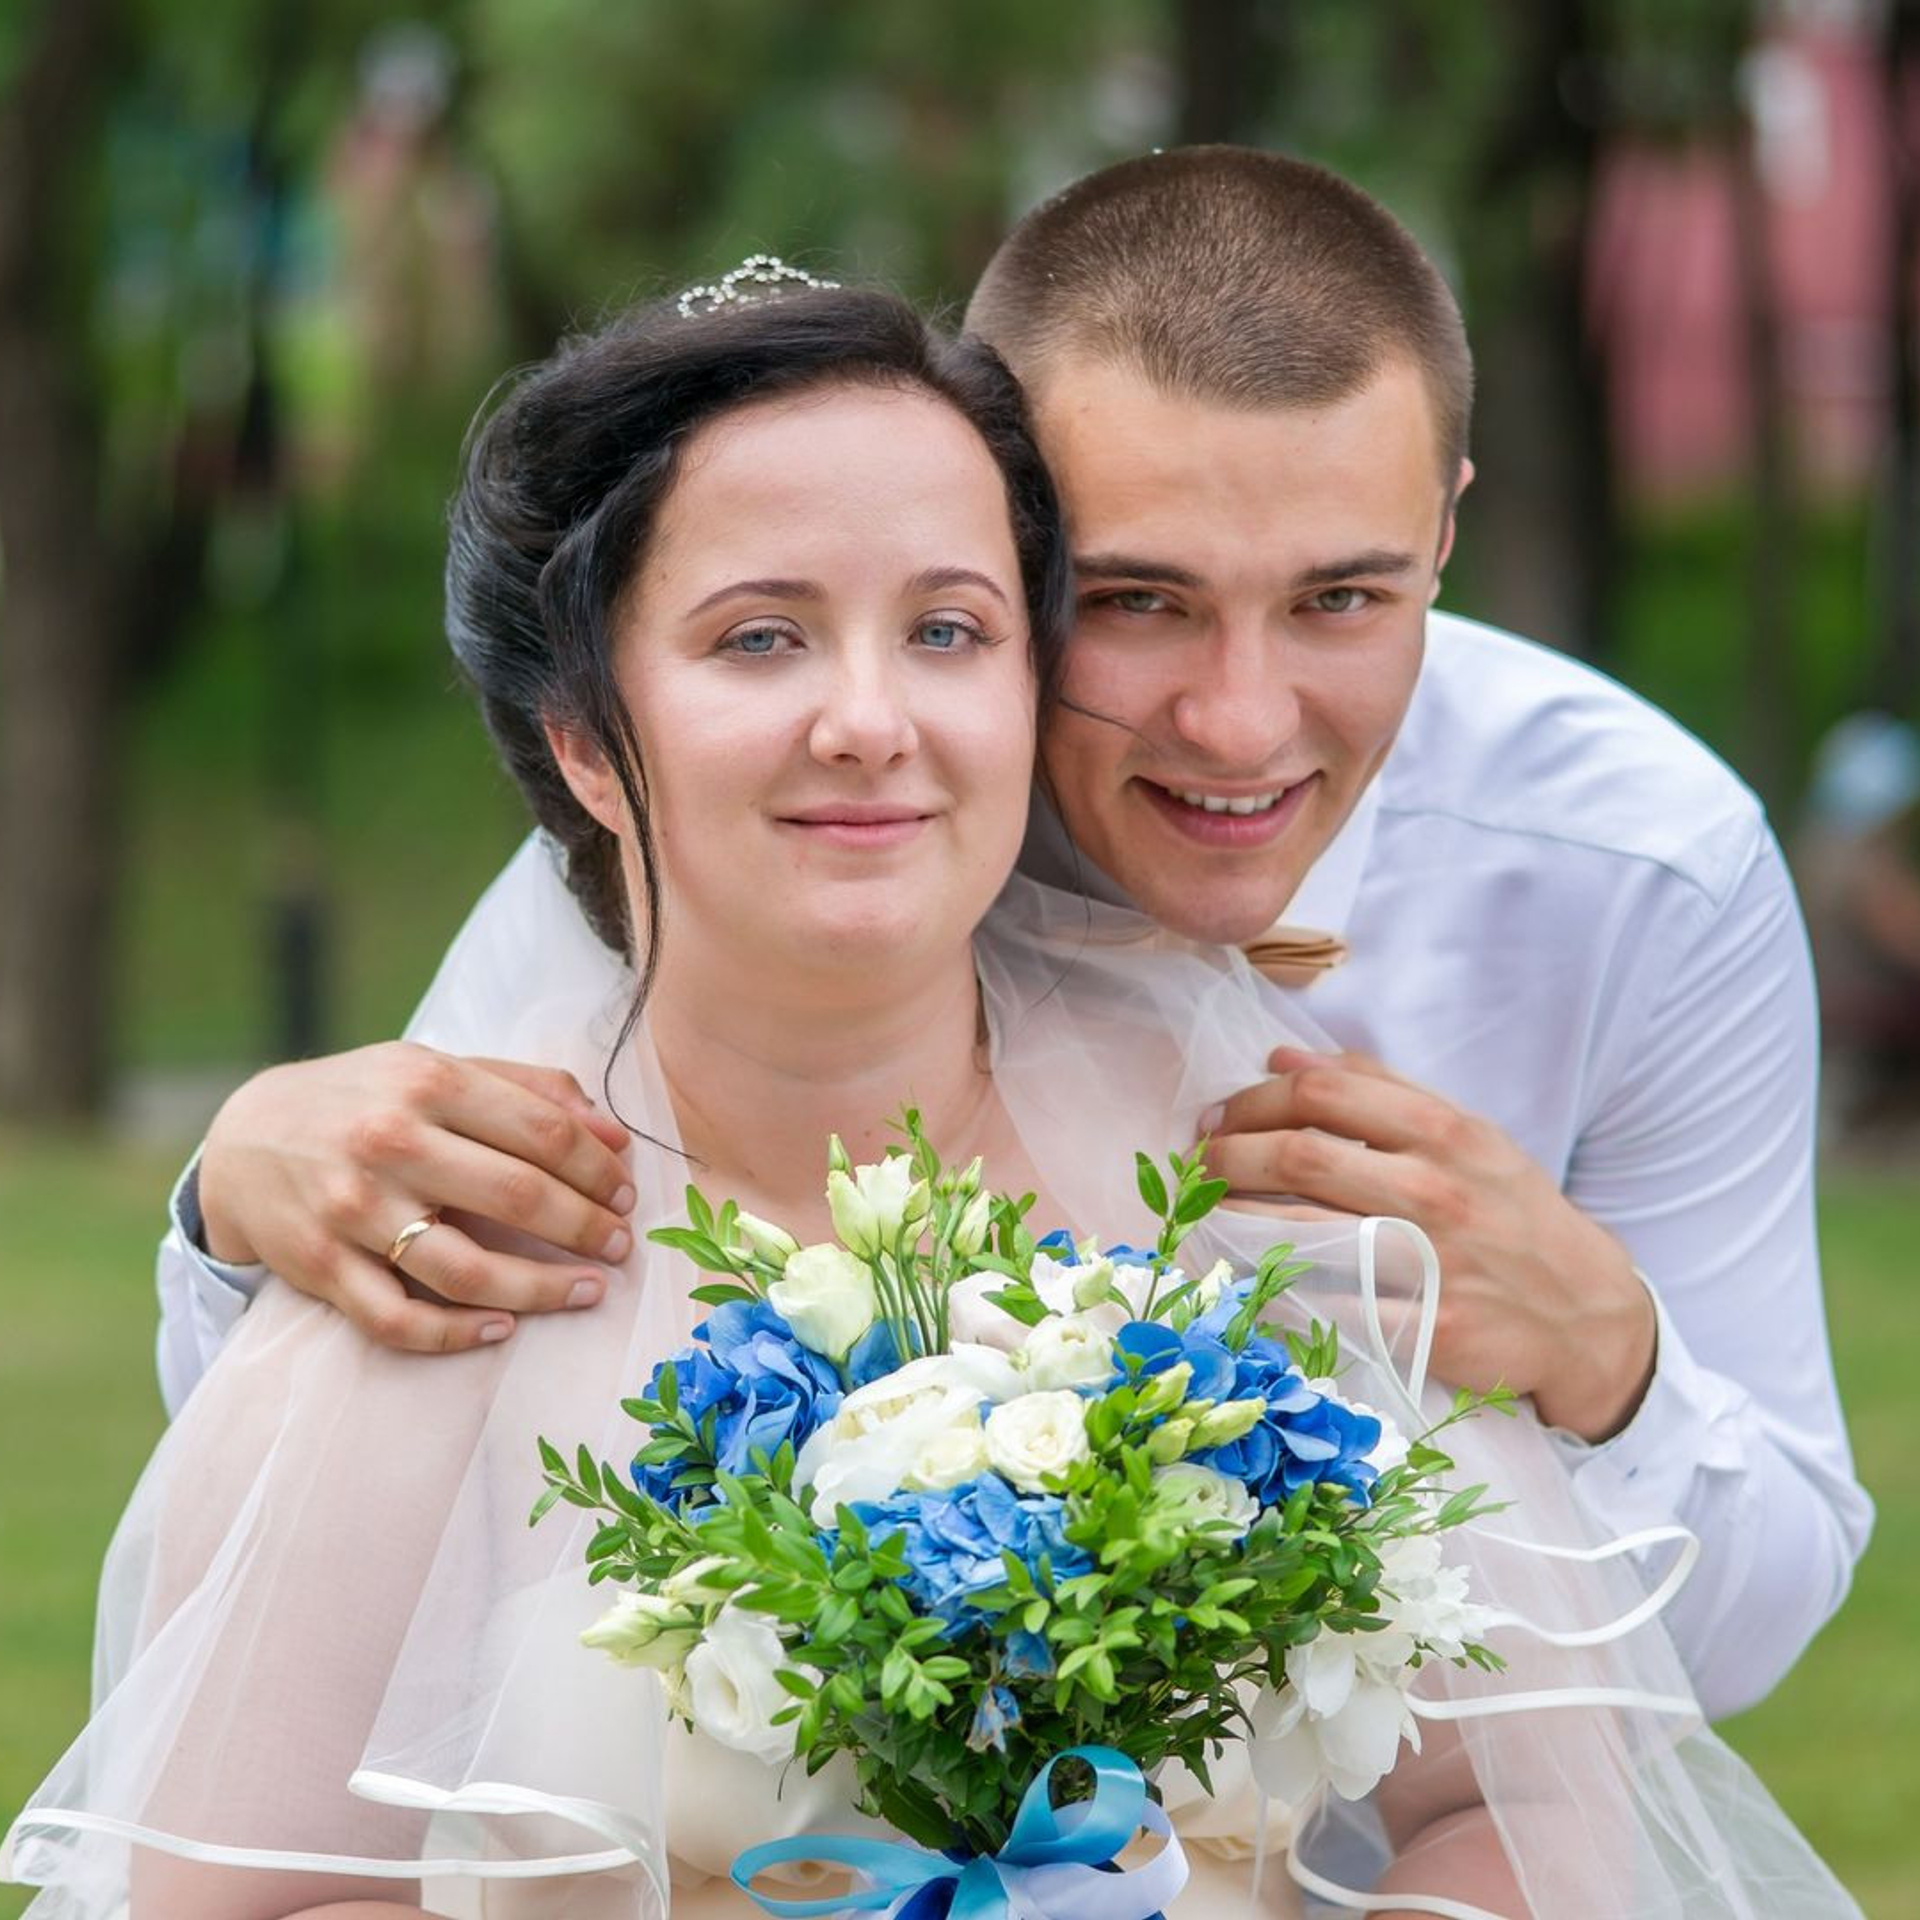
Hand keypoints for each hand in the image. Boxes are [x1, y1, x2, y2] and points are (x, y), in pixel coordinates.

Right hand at [198, 1044, 634, 1352]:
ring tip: (588, 1291)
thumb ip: (527, 1089)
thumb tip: (614, 1131)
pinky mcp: (321, 1268)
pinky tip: (503, 1328)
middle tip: (620, 1245)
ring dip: (542, 1288)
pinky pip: (399, 1320)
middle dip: (585, 1227)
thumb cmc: (364, 1101)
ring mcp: (353, 1210)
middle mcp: (390, 1142)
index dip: (598, 1168)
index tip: (627, 1193)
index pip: (542, 1130)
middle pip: (517, 1195)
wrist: (243, 1138)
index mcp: (428, 1083)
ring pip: (466, 1269)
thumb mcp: (436, 1070)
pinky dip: (457, 1334)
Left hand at [1201, 1047, 1655, 1441]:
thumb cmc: (1509, 1212)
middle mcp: (1437, 1191)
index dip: (1253, 1100)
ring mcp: (1432, 1263)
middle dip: (1228, 1156)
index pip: (1323, 1094)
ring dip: (1234, 1218)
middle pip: (1301, 1157)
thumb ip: (1377, 1090)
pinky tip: (1242, 1278)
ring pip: (1303, 1230)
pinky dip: (1274, 1291)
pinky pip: (1327, 1306)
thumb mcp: (1465, 1135)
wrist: (1585, 1312)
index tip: (1218, 1115)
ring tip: (1202, 1211)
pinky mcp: (1427, 1331)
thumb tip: (1282, 1056)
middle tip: (1197, 1163)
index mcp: (1444, 1132)